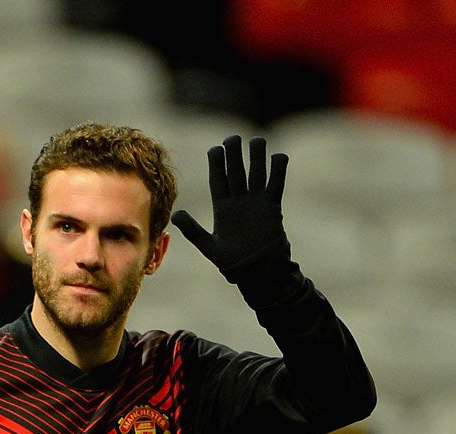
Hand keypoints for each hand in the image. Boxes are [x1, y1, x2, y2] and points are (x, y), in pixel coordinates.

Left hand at [170, 135, 290, 282]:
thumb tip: (176, 215)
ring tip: (257, 140)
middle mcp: (239, 201)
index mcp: (223, 208)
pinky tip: (278, 156)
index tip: (216, 149)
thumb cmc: (234, 263)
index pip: (218, 180)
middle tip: (233, 138)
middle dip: (234, 155)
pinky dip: (277, 171)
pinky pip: (275, 185)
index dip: (217, 164)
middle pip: (236, 172)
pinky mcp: (271, 207)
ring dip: (256, 157)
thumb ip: (194, 231)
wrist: (258, 273)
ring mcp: (256, 202)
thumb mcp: (211, 246)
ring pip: (256, 173)